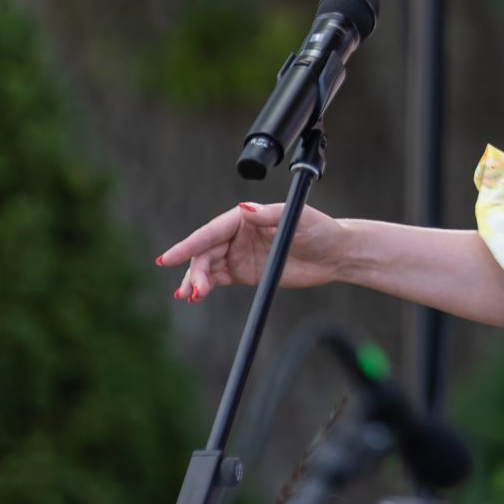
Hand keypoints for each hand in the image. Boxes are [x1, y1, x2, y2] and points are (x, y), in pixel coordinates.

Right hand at [156, 200, 348, 302]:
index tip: (169, 257)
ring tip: (190, 296)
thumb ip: (270, 214)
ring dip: (195, 280)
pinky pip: (218, 279)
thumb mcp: (299, 219)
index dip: (188, 245)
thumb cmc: (320, 230)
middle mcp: (238, 234)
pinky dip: (205, 286)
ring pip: (208, 266)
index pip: (211, 231)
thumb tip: (244, 207)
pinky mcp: (245, 272)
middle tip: (193, 291)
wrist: (334, 255)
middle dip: (194, 270)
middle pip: (205, 252)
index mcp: (246, 217)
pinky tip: (195, 296)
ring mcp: (239, 253)